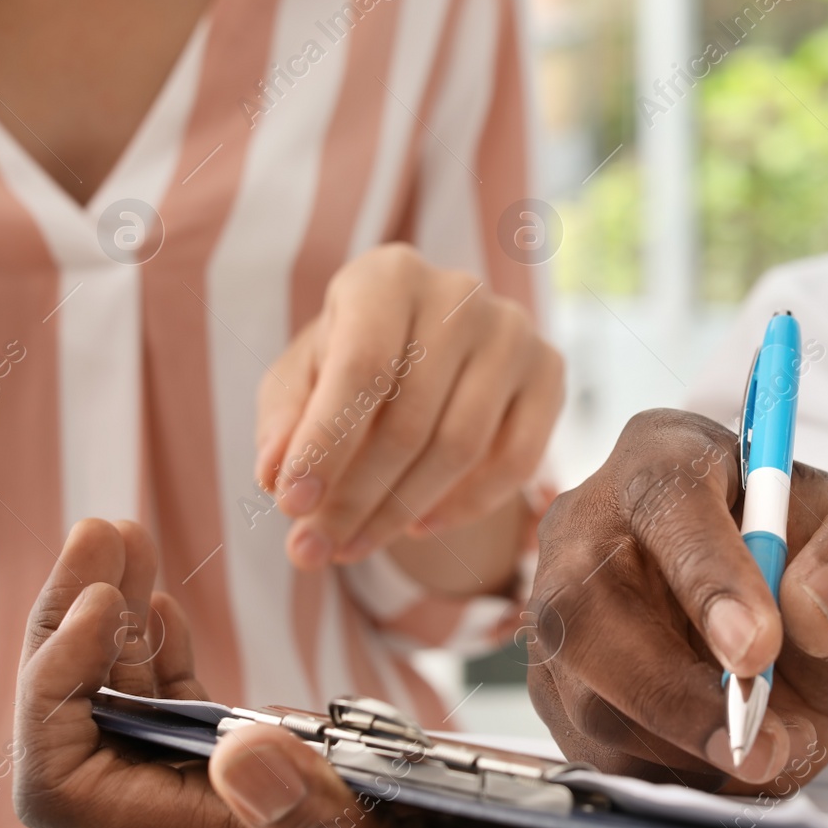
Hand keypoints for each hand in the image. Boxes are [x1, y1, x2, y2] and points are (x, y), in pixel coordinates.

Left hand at [14, 518, 623, 827]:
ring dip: (108, 620)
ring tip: (124, 535)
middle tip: (105, 530)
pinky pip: (183, 704)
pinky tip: (164, 601)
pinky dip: (159, 641)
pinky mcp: (285, 763)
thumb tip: (234, 748)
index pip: (71, 787)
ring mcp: (245, 790)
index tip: (104, 602)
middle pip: (81, 732)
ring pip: (125, 709)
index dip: (55, 693)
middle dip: (68, 630)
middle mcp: (219, 821)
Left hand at [255, 244, 563, 571]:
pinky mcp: (550, 369)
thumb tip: (276, 475)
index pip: (362, 367)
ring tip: (353, 546)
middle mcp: (459, 292)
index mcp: (387, 276)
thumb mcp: (302, 379)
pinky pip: (518, 459)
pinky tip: (420, 526)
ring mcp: (513, 330)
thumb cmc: (352, 361)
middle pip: (411, 419)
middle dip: (356, 498)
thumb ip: (284, 421)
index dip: (326, 443)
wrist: (430, 348)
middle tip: (314, 550)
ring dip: (402, 512)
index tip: (292, 506)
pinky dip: (468, 506)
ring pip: (462, 446)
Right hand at [526, 409, 827, 790]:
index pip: (665, 500)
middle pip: (590, 604)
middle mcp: (593, 524)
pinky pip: (593, 749)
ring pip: (587, 690)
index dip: (706, 576)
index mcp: (668, 455)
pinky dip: (670, 773)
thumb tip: (814, 607)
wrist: (811, 633)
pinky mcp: (561, 687)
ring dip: (685, 741)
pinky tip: (728, 758)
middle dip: (677, 688)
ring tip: (774, 747)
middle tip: (763, 741)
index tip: (759, 650)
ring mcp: (564, 611)